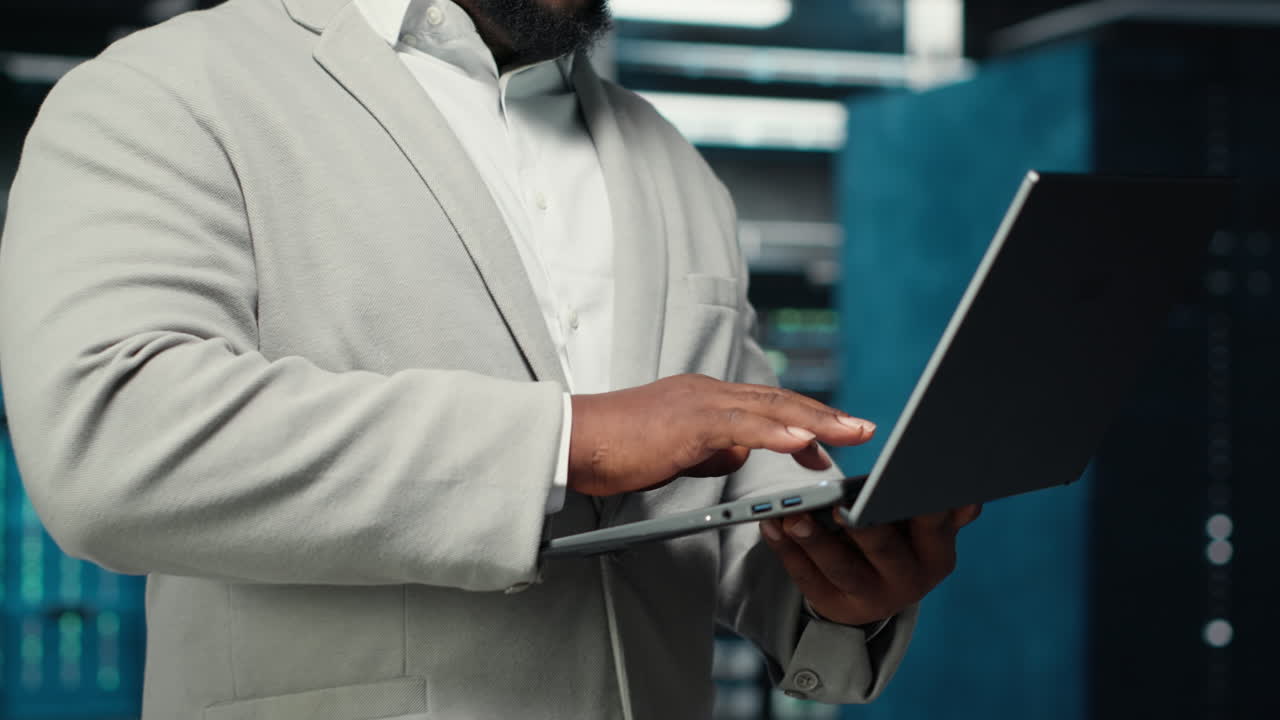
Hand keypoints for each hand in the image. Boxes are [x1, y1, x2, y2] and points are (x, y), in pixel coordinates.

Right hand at [567, 374, 874, 496]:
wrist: (573, 440)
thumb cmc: (616, 449)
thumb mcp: (675, 450)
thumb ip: (710, 449)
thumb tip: (739, 455)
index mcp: (705, 398)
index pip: (768, 406)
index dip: (806, 419)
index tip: (836, 435)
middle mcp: (708, 393)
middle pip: (779, 401)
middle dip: (826, 416)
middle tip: (864, 428)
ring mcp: (699, 403)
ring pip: (770, 409)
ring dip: (815, 422)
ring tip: (851, 432)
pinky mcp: (687, 422)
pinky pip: (741, 426)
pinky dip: (776, 433)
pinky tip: (803, 442)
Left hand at [760, 504, 982, 626]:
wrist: (875, 589)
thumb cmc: (901, 537)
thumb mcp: (926, 524)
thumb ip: (945, 508)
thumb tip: (969, 495)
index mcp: (937, 553)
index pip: (931, 526)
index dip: (915, 505)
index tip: (898, 482)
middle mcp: (909, 582)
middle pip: (884, 551)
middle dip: (862, 528)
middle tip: (840, 508)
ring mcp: (870, 598)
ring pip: (840, 568)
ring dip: (814, 541)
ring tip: (793, 517)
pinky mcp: (834, 607)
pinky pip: (806, 578)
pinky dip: (786, 550)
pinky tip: (771, 526)